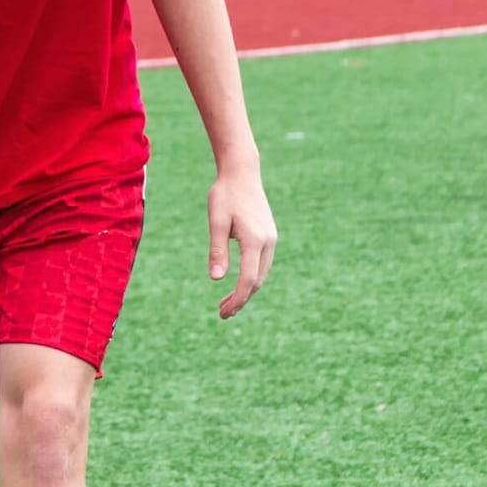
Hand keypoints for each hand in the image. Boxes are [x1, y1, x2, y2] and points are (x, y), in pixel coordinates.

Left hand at [207, 168, 276, 318]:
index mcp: (254, 239)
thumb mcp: (216, 222)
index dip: (237, 299)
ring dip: (245, 291)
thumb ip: (217, 251)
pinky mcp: (269, 236)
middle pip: (257, 281)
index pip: (248, 279)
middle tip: (222, 313)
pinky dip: (251, 279)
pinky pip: (262, 265)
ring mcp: (271, 239)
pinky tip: (237, 284)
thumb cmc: (225, 195)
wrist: (242, 173)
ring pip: (261, 275)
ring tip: (226, 304)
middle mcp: (267, 241)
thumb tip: (216, 279)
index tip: (224, 313)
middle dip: (240, 300)